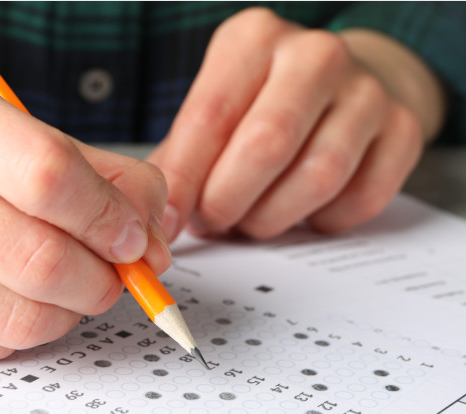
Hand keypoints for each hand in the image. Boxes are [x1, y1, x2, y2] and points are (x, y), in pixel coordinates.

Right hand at [0, 70, 168, 360]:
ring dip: (69, 311)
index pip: (48, 175)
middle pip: (40, 257)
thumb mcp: (5, 133)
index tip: (136, 238)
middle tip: (114, 275)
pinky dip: (23, 330)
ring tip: (66, 288)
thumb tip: (156, 237)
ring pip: (22, 316)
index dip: (112, 217)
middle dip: (103, 279)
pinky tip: (9, 300)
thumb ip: (96, 173)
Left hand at [149, 7, 444, 240]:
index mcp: (254, 40)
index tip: (168, 221)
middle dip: (229, 200)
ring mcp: (367, 90)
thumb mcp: (212, 113)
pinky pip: (359, 200)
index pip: (209, 117)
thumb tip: (161, 217)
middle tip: (213, 221)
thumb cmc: (258, 107)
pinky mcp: (403, 130)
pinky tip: (302, 210)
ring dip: (272, 217)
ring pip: (317, 178)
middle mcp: (315, 54)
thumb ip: (181, 159)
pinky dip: (322, 221)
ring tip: (250, 219)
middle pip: (267, 145)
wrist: (341, 88)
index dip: (184, 180)